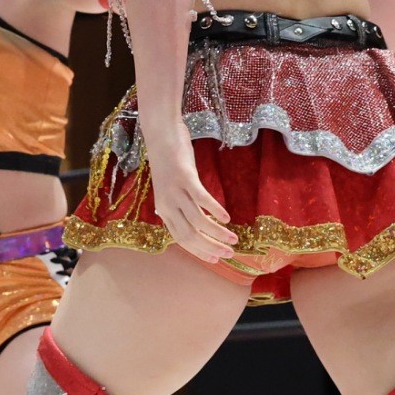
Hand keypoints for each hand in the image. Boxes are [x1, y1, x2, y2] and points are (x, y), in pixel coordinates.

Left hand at [140, 115, 234, 263]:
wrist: (161, 135)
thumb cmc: (170, 161)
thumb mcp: (171, 189)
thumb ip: (180, 206)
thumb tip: (197, 223)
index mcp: (163, 210)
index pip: (181, 239)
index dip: (199, 251)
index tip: (215, 259)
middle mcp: (167, 205)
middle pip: (189, 235)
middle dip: (211, 248)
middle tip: (229, 254)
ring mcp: (175, 192)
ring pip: (197, 221)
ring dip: (217, 233)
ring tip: (234, 238)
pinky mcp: (185, 178)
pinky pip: (201, 199)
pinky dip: (215, 210)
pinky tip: (227, 218)